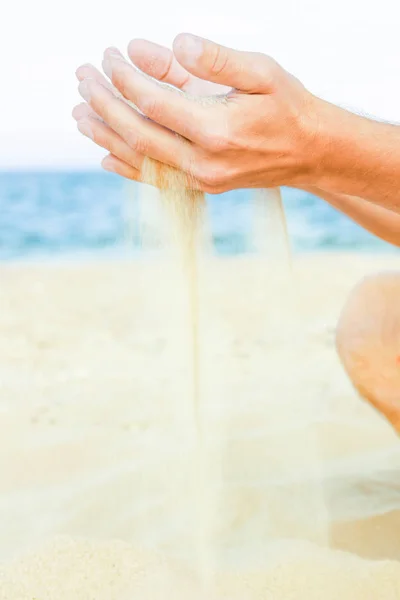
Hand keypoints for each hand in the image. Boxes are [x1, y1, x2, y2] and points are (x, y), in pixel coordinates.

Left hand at [73, 34, 326, 191]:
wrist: (312, 153)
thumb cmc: (290, 107)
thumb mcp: (261, 72)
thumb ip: (214, 58)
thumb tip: (171, 43)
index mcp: (217, 130)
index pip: (153, 103)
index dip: (125, 78)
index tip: (108, 55)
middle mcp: (204, 163)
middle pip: (137, 133)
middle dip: (104, 104)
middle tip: (81, 78)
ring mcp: (201, 180)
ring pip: (141, 160)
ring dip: (106, 136)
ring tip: (78, 115)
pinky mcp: (203, 187)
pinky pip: (156, 179)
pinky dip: (127, 168)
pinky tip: (105, 158)